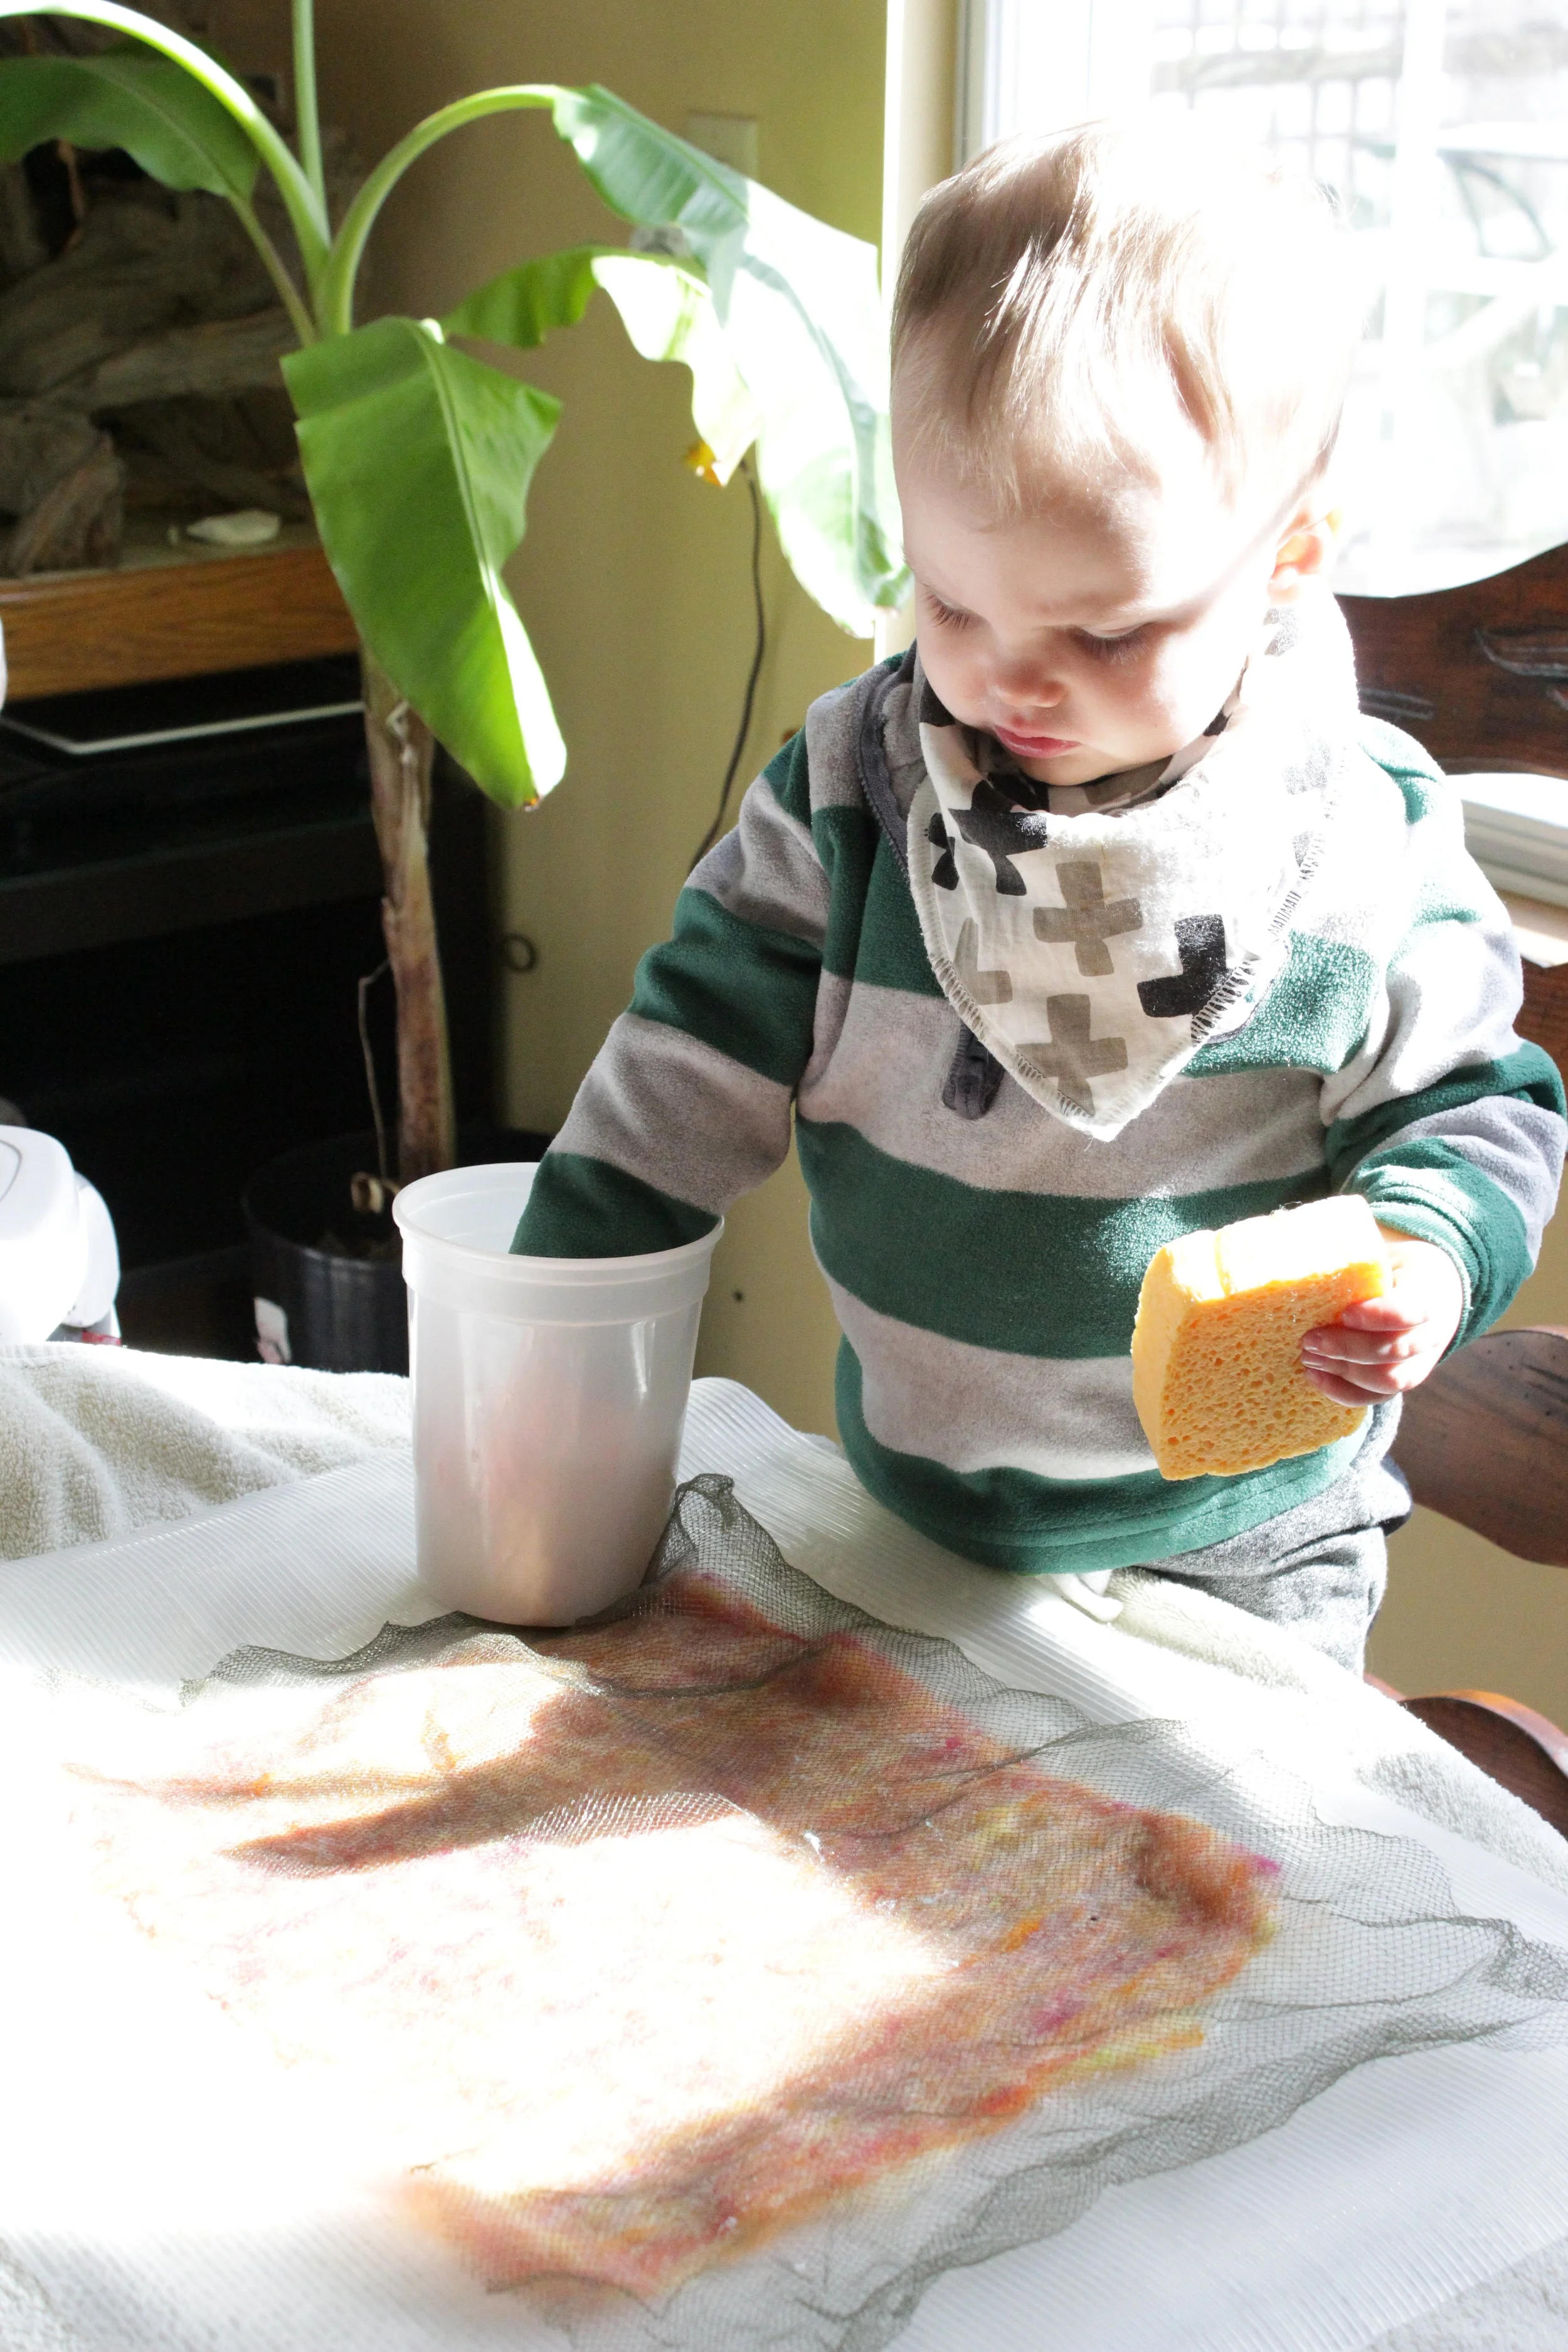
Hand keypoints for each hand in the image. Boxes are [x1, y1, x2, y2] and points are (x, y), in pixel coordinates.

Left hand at [1299, 1227, 1463, 1405]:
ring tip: (1308, 1358)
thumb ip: (1354, 1263)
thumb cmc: (1396, 1269)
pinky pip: (1378, 1397)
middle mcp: (1431, 1333)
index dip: (1378, 1316)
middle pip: (1395, 1351)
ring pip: (1389, 1381)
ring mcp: (1420, 1362)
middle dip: (1347, 1348)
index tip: (1345, 1313)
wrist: (1434, 1288)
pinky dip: (1344, 1392)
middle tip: (1309, 1339)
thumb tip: (1296, 1253)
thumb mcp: (1384, 1255)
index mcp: (1428, 1293)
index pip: (1410, 1311)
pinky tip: (1315, 1377)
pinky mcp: (1403, 1380)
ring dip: (1343, 1372)